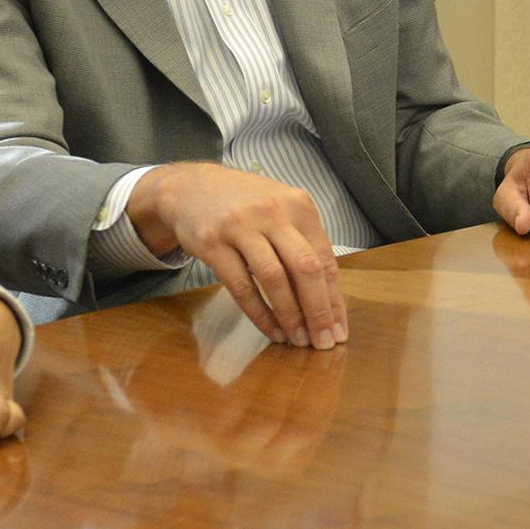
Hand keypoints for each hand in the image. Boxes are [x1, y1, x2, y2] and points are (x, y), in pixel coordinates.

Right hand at [129, 161, 347, 348]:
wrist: (191, 187)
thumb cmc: (245, 204)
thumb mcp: (281, 211)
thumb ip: (304, 245)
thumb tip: (328, 299)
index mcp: (298, 205)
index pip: (325, 259)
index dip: (335, 299)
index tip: (338, 328)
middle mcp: (272, 212)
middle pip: (305, 268)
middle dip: (318, 311)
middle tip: (323, 342)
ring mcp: (240, 226)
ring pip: (274, 279)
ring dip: (290, 315)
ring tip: (298, 339)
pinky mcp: (212, 242)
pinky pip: (241, 287)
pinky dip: (259, 314)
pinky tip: (271, 330)